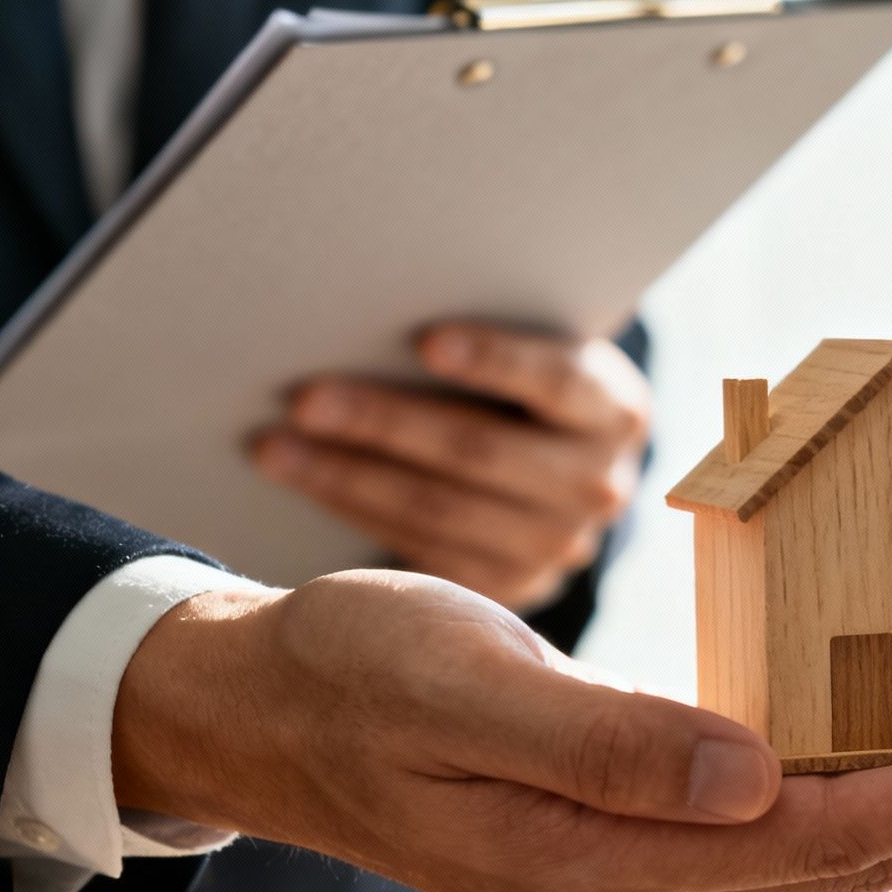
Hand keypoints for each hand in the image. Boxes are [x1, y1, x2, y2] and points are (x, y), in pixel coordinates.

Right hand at [112, 572, 891, 891]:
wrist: (266, 712)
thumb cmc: (351, 677)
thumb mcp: (457, 686)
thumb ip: (603, 741)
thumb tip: (753, 781)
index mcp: (600, 859)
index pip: (823, 838)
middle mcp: (640, 886)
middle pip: (861, 855)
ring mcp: (642, 872)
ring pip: (838, 846)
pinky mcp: (641, 838)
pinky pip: (791, 823)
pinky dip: (880, 786)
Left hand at [254, 323, 648, 609]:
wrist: (565, 472)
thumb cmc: (529, 388)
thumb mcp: (540, 354)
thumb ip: (493, 344)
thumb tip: (377, 304)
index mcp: (616, 409)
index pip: (559, 382)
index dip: (495, 361)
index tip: (424, 340)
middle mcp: (599, 485)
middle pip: (482, 453)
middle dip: (385, 423)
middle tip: (304, 398)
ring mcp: (559, 546)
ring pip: (440, 511)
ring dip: (346, 476)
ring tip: (275, 447)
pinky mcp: (512, 588)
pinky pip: (422, 552)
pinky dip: (356, 513)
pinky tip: (307, 482)